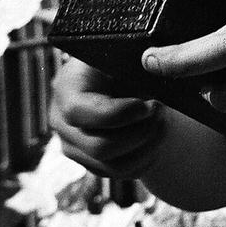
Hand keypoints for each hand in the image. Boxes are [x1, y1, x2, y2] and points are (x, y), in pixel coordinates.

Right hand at [50, 58, 164, 176]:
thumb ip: (134, 58)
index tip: (149, 105)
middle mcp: (63, 122)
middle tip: (161, 111)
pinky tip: (156, 137)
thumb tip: (152, 62)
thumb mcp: (126, 53)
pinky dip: (148, 158)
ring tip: (163, 122)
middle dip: (141, 132)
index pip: (79, 111)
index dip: (118, 114)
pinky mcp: (93, 163)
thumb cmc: (127, 62)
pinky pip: (124, 173)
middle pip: (100, 147)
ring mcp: (75, 147)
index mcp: (66, 88)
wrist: (129, 82)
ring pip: (115, 166)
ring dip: (149, 146)